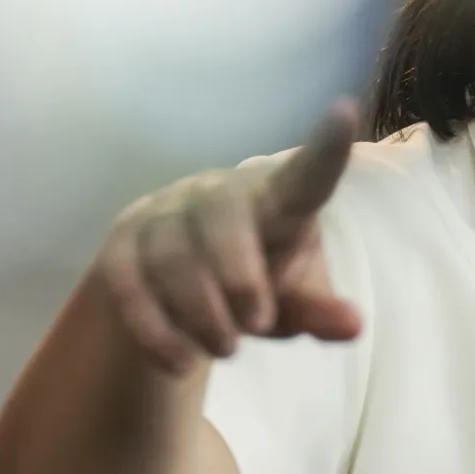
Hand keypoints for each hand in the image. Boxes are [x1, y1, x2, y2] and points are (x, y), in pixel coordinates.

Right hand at [95, 100, 362, 374]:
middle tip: (257, 325)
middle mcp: (216, 193)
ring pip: (173, 254)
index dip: (326, 147)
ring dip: (200, 312)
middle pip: (222, 212)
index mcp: (275, 197)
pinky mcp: (122, 243)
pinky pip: (128, 281)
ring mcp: (163, 213)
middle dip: (238, 273)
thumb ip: (316, 311)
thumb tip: (352, 326)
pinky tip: (180, 362)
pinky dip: (155, 329)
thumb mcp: (292, 301)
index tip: (345, 111)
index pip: (305, 172)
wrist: (178, 288)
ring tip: (225, 350)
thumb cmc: (255, 280)